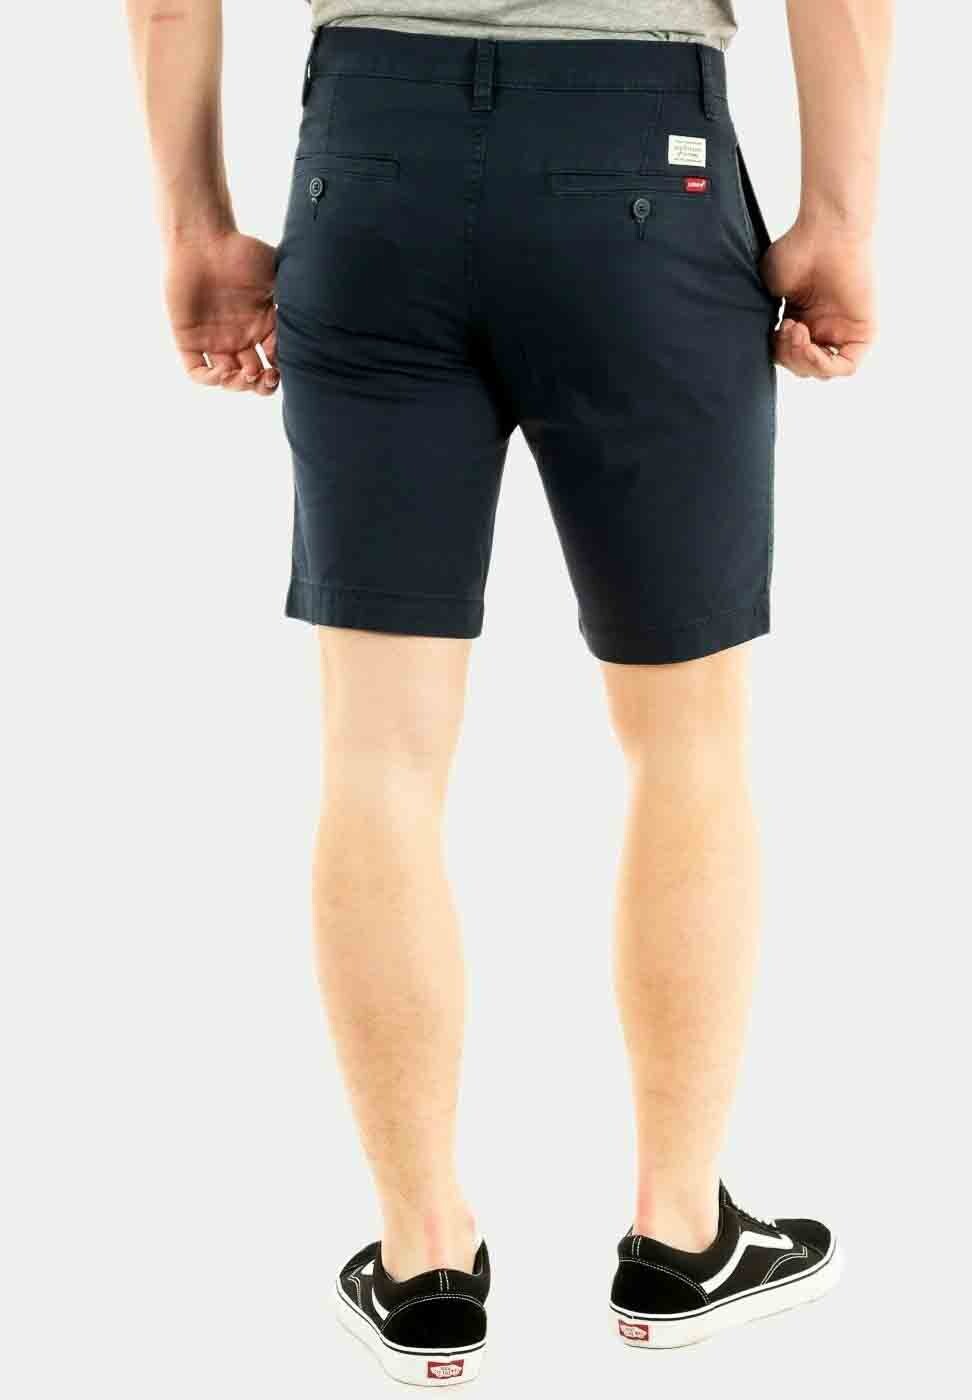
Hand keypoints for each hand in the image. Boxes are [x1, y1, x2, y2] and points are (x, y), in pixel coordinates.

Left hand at [165, 231, 278, 394]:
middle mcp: (240, 337)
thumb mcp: (276, 277)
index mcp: (262, 326)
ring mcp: (214, 340)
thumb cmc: (242, 251)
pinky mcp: (189, 339)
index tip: (284, 364)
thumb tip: (319, 323)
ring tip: (247, 376)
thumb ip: (293, 302)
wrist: (203, 237)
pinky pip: (197, 371)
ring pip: (228, 380)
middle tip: (267, 378)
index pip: (275, 361)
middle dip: (262, 385)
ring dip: (239, 386)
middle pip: (254, 377)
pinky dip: (211, 380)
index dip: (282, 370)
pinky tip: (223, 372)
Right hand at [761, 223, 876, 380]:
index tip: (773, 329)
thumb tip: (765, 349)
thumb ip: (768, 325)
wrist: (825, 231)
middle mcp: (825, 328)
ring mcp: (844, 330)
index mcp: (803, 321)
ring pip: (823, 371)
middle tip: (786, 328)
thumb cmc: (796, 251)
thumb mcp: (771, 295)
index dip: (778, 353)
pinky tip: (808, 343)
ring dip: (802, 359)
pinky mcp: (863, 332)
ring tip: (795, 329)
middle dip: (788, 357)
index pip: (789, 358)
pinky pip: (846, 366)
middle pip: (805, 369)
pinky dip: (823, 364)